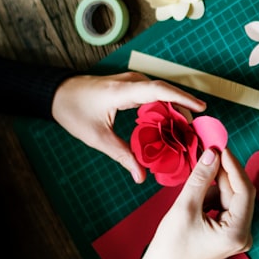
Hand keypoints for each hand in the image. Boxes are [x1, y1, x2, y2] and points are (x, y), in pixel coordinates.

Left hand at [51, 72, 205, 182]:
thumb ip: (122, 156)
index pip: (160, 91)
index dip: (182, 99)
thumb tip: (141, 177)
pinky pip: (154, 94)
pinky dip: (165, 106)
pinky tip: (169, 123)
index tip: (202, 108)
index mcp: (123, 92)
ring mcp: (132, 81)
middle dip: (184, 110)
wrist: (56, 93)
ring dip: (175, 108)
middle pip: (166, 92)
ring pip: (162, 93)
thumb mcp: (97, 137)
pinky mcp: (131, 84)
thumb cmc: (73, 111)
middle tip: (196, 131)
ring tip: (186, 130)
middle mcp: (131, 81)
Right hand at [130, 148, 254, 258]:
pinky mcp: (231, 232)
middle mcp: (244, 235)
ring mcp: (239, 235)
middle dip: (223, 174)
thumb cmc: (170, 244)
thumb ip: (201, 178)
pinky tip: (196, 199)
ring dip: (214, 187)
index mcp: (237, 233)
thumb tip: (212, 153)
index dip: (233, 167)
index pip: (244, 191)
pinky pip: (226, 206)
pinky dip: (212, 197)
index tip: (222, 148)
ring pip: (231, 198)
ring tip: (194, 186)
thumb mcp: (184, 207)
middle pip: (239, 194)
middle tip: (210, 152)